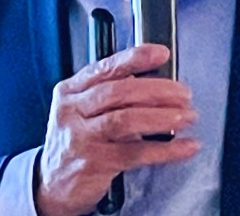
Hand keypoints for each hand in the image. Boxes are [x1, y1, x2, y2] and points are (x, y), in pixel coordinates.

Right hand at [35, 44, 198, 215]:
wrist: (52, 185)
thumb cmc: (76, 143)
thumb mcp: (83, 112)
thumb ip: (111, 96)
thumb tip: (158, 85)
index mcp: (70, 91)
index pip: (105, 68)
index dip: (135, 58)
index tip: (161, 54)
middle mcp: (72, 111)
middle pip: (118, 92)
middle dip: (157, 89)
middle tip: (183, 94)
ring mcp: (81, 138)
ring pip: (126, 120)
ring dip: (163, 117)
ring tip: (186, 116)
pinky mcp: (94, 163)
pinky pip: (136, 153)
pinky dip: (165, 150)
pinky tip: (183, 147)